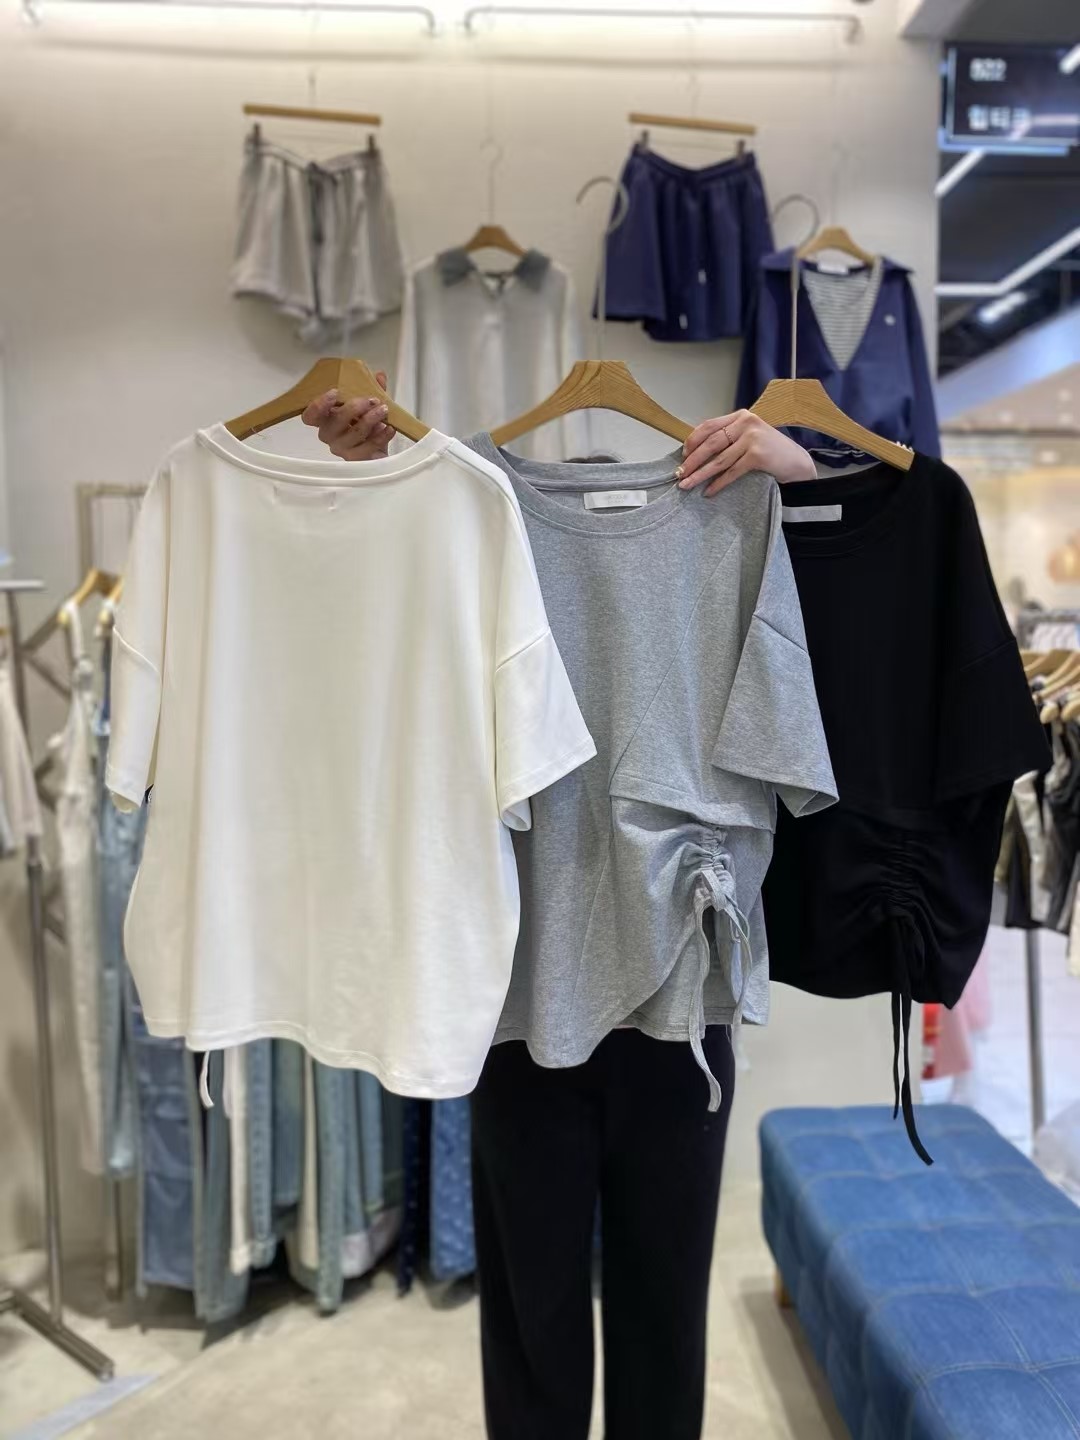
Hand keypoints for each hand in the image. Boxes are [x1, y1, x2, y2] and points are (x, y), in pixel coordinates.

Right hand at [301, 375, 395, 458]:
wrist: (378, 452)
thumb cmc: (367, 427)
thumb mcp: (369, 406)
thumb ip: (372, 389)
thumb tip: (379, 376)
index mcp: (326, 420)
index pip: (310, 416)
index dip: (318, 405)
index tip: (334, 392)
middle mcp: (329, 435)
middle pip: (334, 422)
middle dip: (354, 408)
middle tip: (372, 400)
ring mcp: (341, 448)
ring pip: (354, 433)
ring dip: (371, 419)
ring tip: (384, 410)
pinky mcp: (355, 460)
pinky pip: (368, 447)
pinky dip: (381, 436)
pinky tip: (389, 428)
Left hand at [676, 411, 815, 495]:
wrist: (797, 463)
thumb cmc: (770, 452)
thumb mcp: (750, 436)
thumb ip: (729, 437)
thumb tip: (697, 452)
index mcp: (741, 416)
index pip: (709, 425)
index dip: (693, 441)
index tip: (682, 455)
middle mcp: (746, 423)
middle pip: (711, 443)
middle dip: (692, 460)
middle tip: (679, 473)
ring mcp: (752, 438)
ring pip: (719, 459)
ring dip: (700, 474)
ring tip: (687, 484)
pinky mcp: (758, 455)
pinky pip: (731, 472)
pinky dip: (718, 483)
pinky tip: (708, 491)